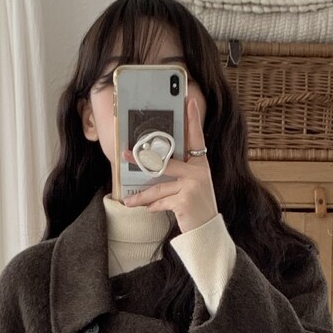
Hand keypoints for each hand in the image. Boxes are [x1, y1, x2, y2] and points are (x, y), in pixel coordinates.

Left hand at [122, 94, 217, 232]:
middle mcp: (198, 172)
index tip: (189, 100)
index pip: (196, 137)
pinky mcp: (185, 200)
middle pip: (165, 162)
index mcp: (201, 165)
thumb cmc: (197, 208)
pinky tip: (148, 210)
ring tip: (129, 199)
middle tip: (125, 155)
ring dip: (141, 195)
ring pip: (159, 187)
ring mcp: (192, 185)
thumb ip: (180, 175)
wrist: (207, 232)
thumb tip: (155, 168)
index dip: (193, 119)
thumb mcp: (193, 187)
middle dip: (142, 160)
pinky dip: (153, 207)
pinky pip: (162, 201)